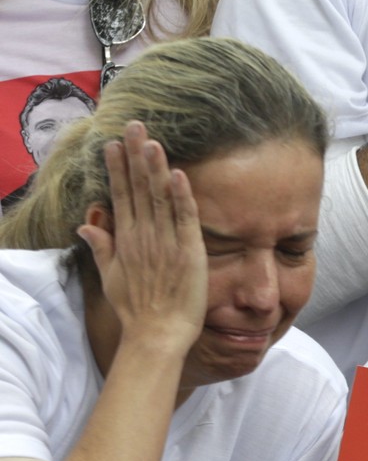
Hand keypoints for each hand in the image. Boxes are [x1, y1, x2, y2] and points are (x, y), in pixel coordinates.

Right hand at [79, 121, 207, 351]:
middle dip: (134, 156)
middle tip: (133, 126)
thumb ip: (101, 248)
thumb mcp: (111, 277)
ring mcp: (166, 243)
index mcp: (126, 240)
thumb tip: (86, 225)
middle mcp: (143, 236)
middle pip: (138, 189)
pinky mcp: (189, 252)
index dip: (118, 169)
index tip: (114, 144)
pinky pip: (185, 219)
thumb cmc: (136, 310)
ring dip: (155, 168)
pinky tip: (178, 174)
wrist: (157, 334)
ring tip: (151, 141)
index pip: (121, 196)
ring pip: (160, 198)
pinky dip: (181, 197)